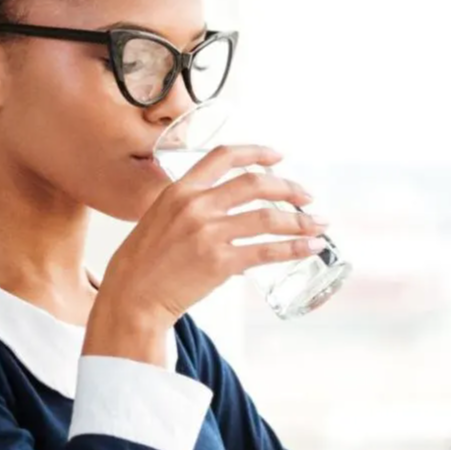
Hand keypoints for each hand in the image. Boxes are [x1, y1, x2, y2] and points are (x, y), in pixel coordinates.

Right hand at [92, 145, 326, 356]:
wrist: (131, 296)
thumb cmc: (144, 263)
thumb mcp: (161, 219)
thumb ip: (192, 210)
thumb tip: (228, 216)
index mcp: (180, 190)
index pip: (223, 156)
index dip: (256, 152)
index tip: (279, 157)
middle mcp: (196, 205)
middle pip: (255, 183)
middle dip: (288, 187)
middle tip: (307, 196)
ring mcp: (209, 233)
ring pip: (268, 218)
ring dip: (300, 220)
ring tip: (319, 224)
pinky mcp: (220, 262)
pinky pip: (267, 251)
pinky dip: (294, 248)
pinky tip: (310, 247)